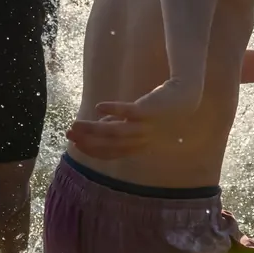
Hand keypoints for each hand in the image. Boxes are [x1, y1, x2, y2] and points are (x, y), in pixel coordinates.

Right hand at [65, 78, 200, 157]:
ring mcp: (145, 126)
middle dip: (88, 141)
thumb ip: (116, 125)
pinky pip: (129, 113)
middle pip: (111, 145)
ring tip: (77, 124)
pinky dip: (114, 111)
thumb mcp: (134, 121)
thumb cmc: (157, 111)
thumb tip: (96, 127)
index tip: (75, 144)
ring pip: (116, 132)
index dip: (92, 150)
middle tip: (70, 134)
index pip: (111, 153)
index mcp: (137, 146)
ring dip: (94, 129)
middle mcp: (141, 140)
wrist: (183, 99)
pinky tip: (99, 107)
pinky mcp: (148, 110)